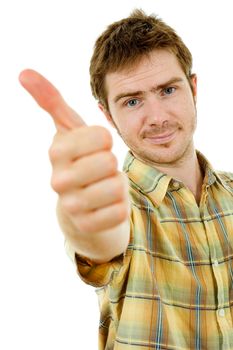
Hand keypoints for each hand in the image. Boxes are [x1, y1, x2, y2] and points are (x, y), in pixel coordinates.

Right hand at [19, 70, 129, 235]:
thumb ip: (51, 101)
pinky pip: (121, 212)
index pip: (102, 136)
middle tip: (99, 171)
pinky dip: (121, 207)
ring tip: (102, 188)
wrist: (81, 207)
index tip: (95, 148)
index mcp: (56, 152)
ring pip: (117, 187)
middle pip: (109, 161)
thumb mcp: (69, 131)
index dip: (106, 141)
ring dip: (117, 186)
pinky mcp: (87, 227)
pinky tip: (106, 207)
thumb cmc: (80, 162)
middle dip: (112, 165)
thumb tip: (23, 71)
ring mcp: (71, 206)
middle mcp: (58, 180)